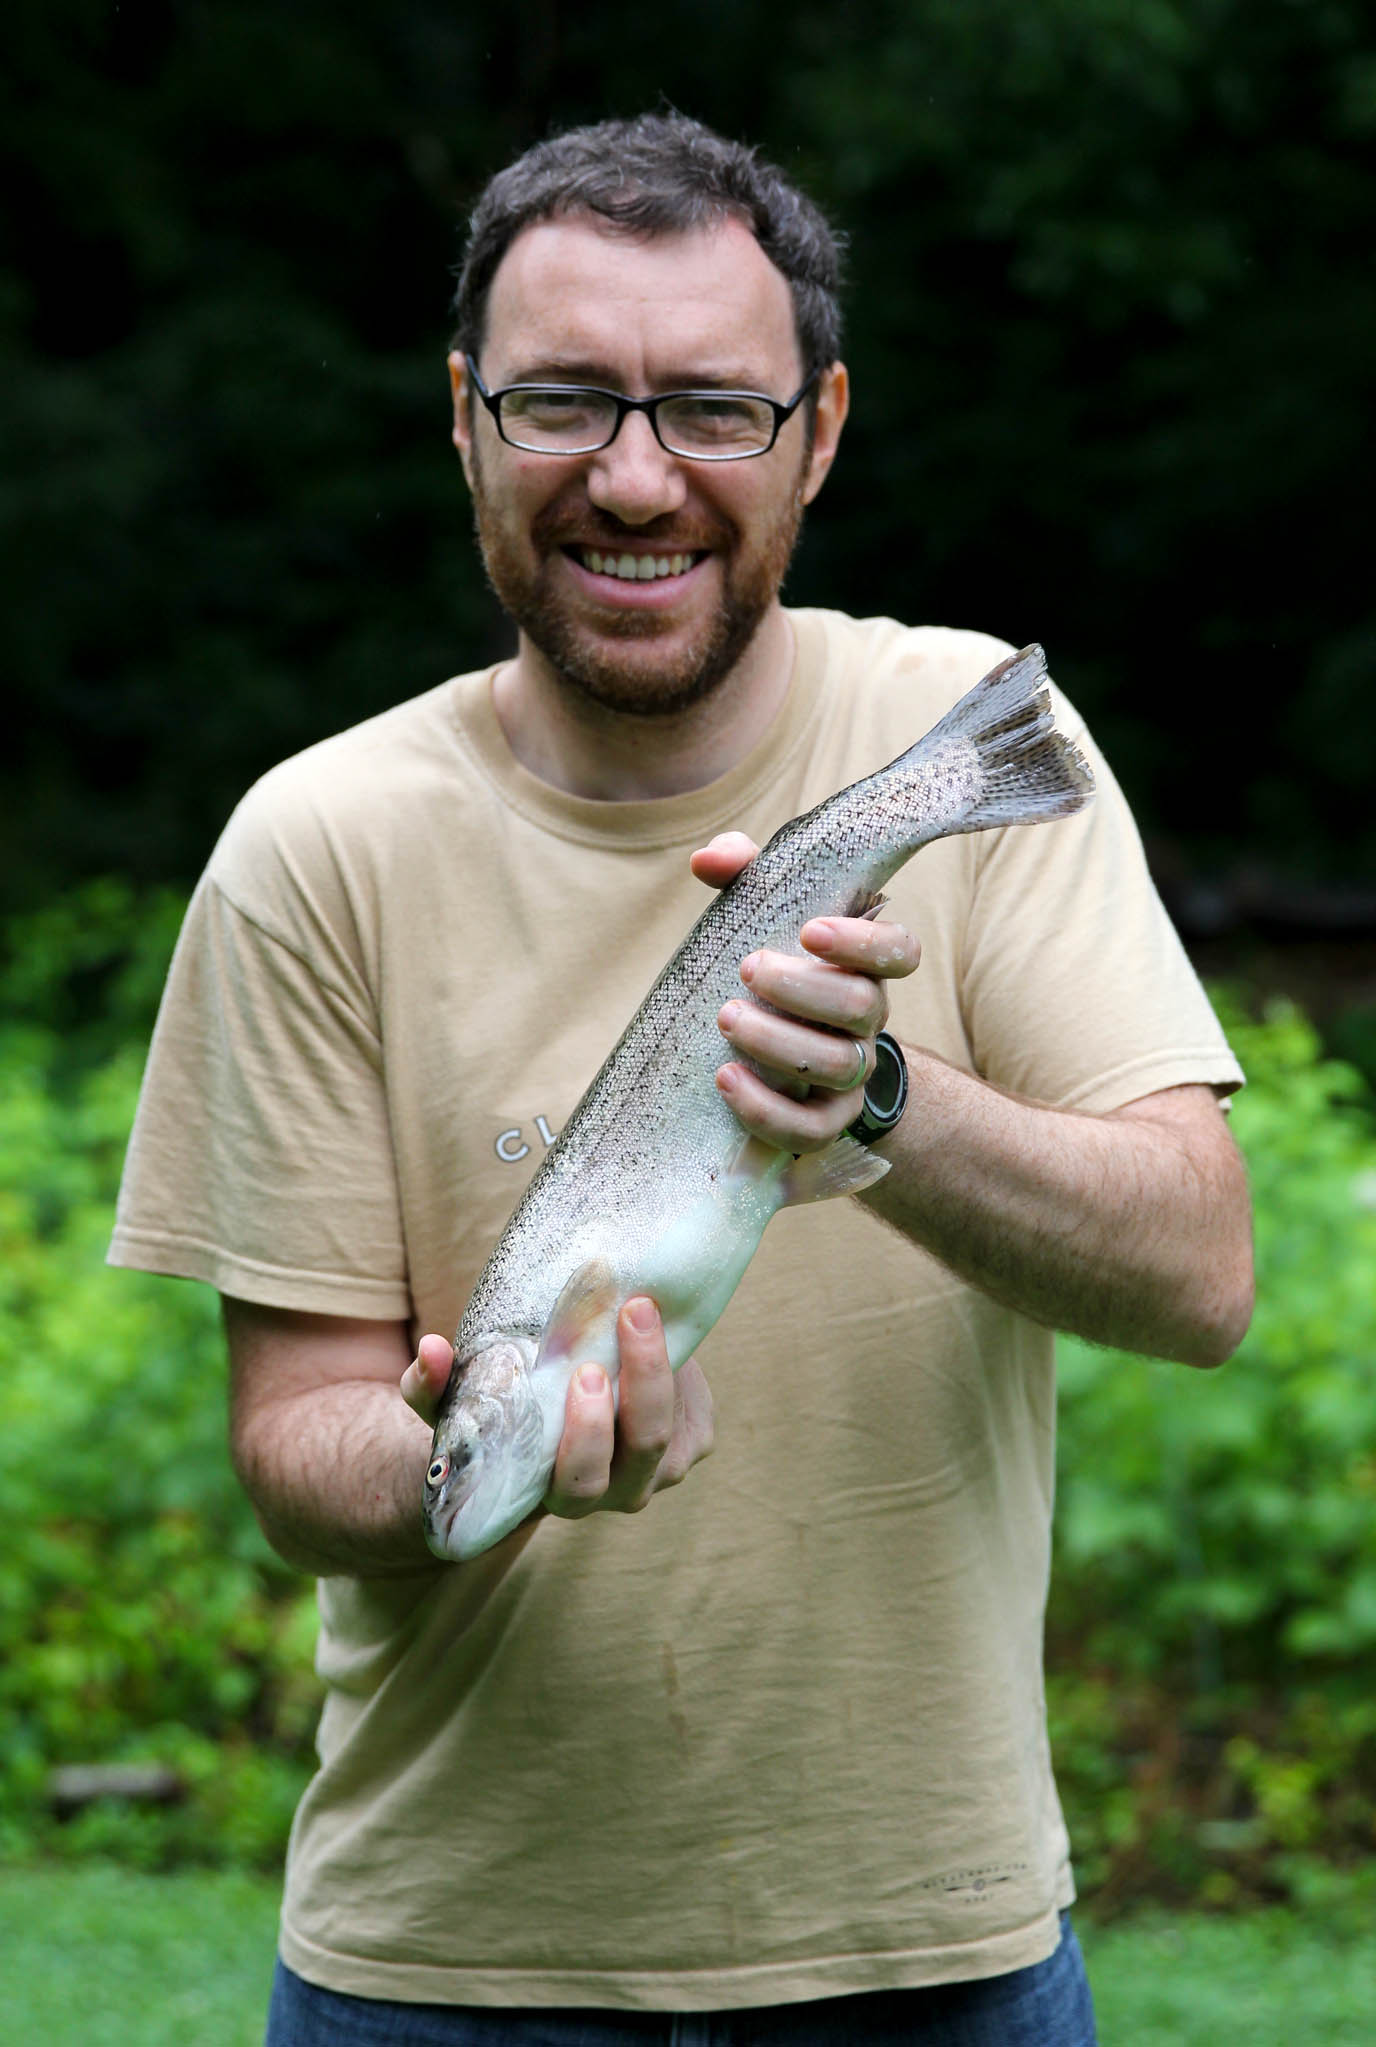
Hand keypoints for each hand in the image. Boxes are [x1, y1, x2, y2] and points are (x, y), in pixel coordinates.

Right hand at [400, 1298, 713, 1526]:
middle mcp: (612, 1494)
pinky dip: (686, 1374)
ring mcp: (657, 1474)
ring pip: (675, 1434)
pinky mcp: (690, 1445)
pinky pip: (698, 1415)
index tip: (585, 1371)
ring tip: (645, 1307)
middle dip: (642, 1384)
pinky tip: (663, 1333)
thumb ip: (434, 1382)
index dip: (588, 1434)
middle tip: (630, 1316)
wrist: (551, 1425)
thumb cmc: (498, 1414)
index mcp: (554, 1492)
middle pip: (642, 1453)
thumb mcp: (461, 1401)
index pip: (579, 1483)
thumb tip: (431, 1350)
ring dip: (667, 1368)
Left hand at [691, 831, 920, 1153]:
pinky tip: (726, 1079)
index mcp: (861, 967)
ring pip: (838, 1066)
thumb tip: (707, 860)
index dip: (865, 942)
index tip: (811, 931)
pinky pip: (810, 1130)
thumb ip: (741, 872)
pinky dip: (768, 1110)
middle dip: (801, 988)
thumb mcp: (756, 912)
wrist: (762, 1055)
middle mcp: (866, 1022)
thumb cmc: (764, 966)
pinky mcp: (821, 1123)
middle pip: (862, 1008)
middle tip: (747, 970)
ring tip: (726, 1019)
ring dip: (778, 1042)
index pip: (900, 951)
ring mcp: (849, 1076)